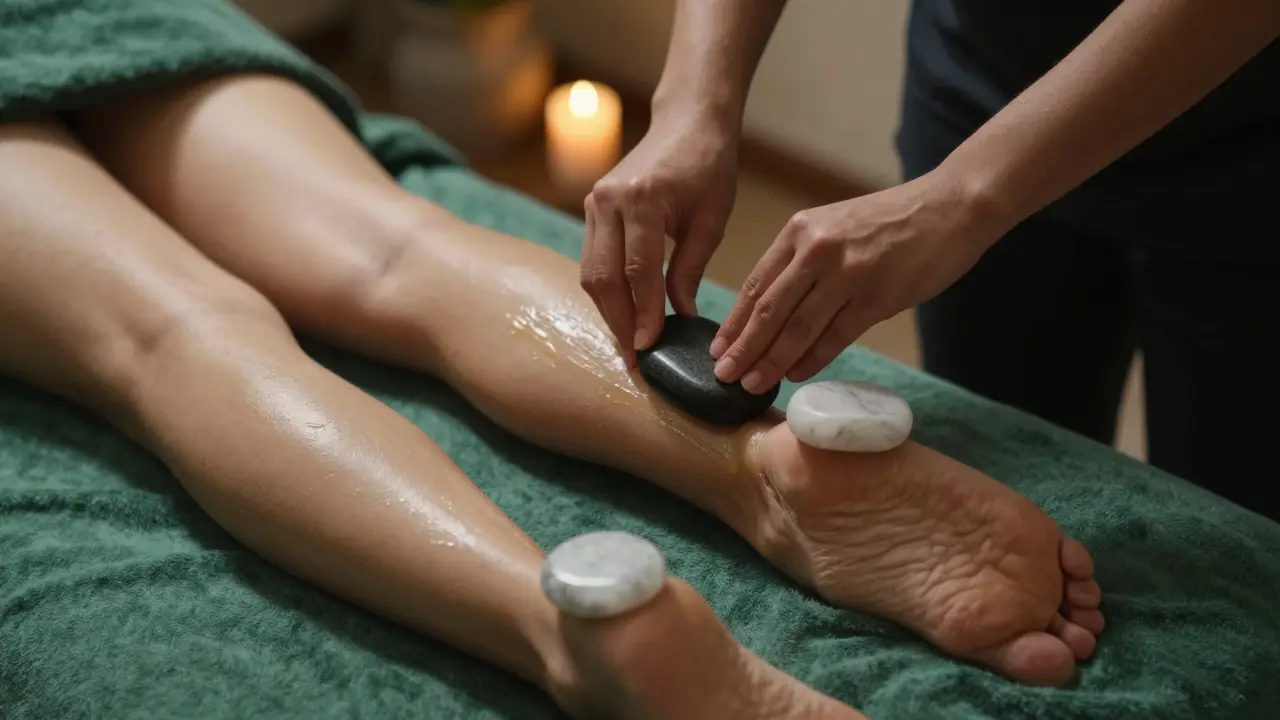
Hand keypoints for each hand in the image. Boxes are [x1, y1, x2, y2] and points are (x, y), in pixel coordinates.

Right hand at [580, 113, 738, 364]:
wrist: (687, 122)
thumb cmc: (709, 166)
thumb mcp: (711, 220)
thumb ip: (691, 269)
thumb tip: (681, 316)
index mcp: (642, 200)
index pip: (638, 270)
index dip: (643, 313)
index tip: (651, 347)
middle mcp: (608, 201)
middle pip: (604, 276)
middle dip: (619, 321)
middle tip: (635, 357)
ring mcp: (594, 203)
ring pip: (591, 272)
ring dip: (608, 310)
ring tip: (628, 343)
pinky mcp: (592, 207)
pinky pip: (592, 258)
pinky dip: (605, 289)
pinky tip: (622, 312)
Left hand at [710, 171, 1007, 392]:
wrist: (952, 206)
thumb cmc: (894, 220)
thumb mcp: (836, 226)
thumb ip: (806, 261)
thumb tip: (776, 311)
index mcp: (801, 230)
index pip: (756, 284)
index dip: (734, 321)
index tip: (718, 348)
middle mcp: (817, 249)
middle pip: (768, 309)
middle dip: (743, 347)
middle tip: (724, 375)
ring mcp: (847, 273)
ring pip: (797, 327)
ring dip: (772, 361)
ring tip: (752, 384)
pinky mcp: (877, 296)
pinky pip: (835, 336)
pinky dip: (812, 359)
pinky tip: (795, 375)